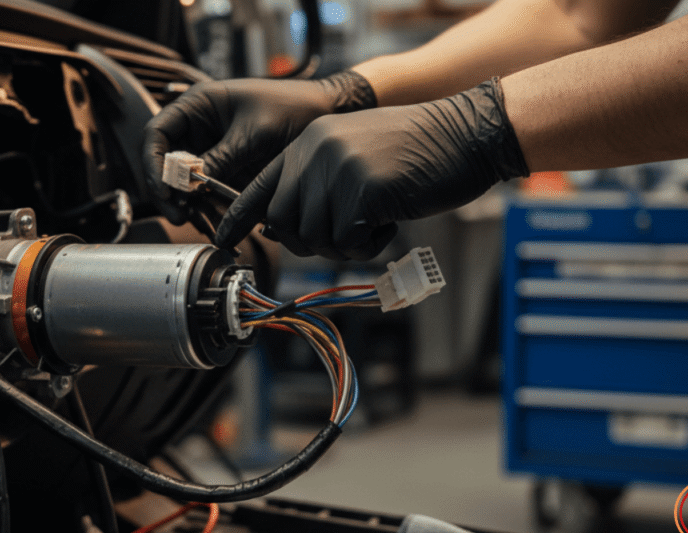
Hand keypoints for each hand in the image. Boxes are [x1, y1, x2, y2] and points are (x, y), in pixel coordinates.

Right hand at [142, 71, 375, 223]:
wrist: (327, 116)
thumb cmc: (293, 108)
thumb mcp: (254, 133)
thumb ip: (222, 157)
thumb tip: (193, 185)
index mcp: (198, 106)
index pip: (156, 134)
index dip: (154, 163)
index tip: (165, 188)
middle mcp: (199, 130)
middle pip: (165, 165)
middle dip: (170, 193)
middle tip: (180, 215)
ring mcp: (212, 153)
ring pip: (185, 187)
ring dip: (191, 209)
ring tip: (204, 226)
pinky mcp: (227, 174)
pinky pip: (208, 197)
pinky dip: (210, 213)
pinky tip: (219, 226)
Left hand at [214, 79, 530, 259]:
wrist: (466, 133)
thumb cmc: (415, 151)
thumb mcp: (353, 155)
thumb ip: (314, 183)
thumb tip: (280, 226)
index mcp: (308, 142)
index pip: (259, 186)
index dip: (238, 218)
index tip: (221, 240)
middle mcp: (315, 152)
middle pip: (284, 223)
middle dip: (309, 242)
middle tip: (344, 234)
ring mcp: (337, 170)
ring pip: (317, 238)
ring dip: (347, 243)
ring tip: (376, 217)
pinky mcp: (363, 191)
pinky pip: (351, 243)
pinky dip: (372, 243)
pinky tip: (392, 218)